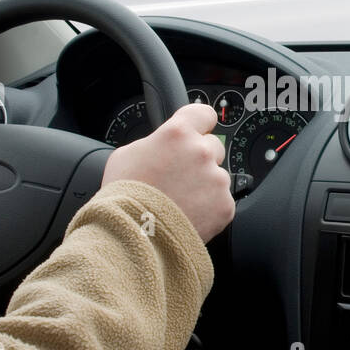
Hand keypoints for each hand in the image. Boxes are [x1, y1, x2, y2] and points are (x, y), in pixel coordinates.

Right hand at [101, 102, 234, 241]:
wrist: (134, 235)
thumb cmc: (125, 196)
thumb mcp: (128, 154)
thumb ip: (154, 142)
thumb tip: (163, 143)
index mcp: (178, 133)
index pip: (204, 114)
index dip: (200, 124)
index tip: (199, 130)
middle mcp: (201, 151)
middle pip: (213, 146)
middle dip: (199, 159)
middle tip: (179, 177)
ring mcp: (216, 179)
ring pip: (217, 176)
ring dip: (204, 186)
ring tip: (180, 201)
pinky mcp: (224, 205)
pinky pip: (221, 201)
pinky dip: (209, 208)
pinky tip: (188, 214)